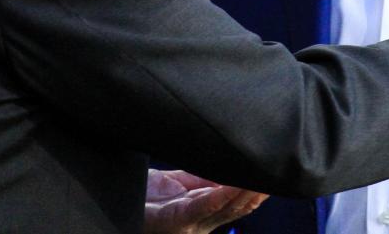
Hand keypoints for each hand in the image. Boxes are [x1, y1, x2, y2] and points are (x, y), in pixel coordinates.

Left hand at [143, 169, 267, 233]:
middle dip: (257, 192)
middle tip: (276, 173)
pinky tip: (233, 186)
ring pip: (225, 209)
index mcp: (202, 211)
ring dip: (245, 193)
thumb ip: (203, 179)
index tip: (272, 175)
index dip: (255, 191)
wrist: (112, 201)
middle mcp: (200, 222)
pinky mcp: (175, 220)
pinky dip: (222, 196)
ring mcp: (189, 224)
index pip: (236, 203)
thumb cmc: (143, 195)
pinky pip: (203, 207)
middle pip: (236, 208)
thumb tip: (230, 166)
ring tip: (262, 178)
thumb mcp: (179, 181)